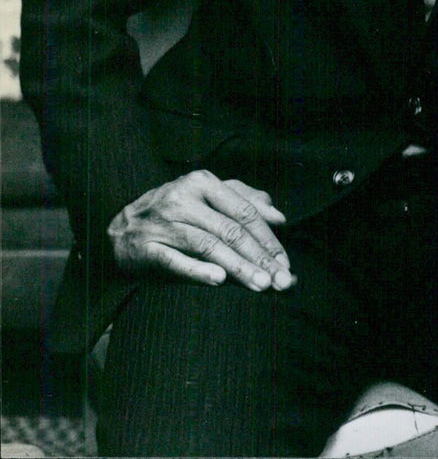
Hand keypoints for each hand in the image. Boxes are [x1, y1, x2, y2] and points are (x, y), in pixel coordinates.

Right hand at [108, 169, 294, 290]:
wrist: (121, 228)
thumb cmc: (175, 214)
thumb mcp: (209, 198)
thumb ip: (245, 202)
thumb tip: (278, 217)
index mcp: (202, 182)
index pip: (244, 211)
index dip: (268, 238)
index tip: (286, 262)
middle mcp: (183, 198)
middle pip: (230, 230)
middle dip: (259, 257)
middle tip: (281, 281)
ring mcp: (163, 223)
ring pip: (208, 246)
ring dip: (238, 268)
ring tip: (261, 285)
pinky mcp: (146, 248)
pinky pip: (175, 261)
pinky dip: (198, 270)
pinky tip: (219, 280)